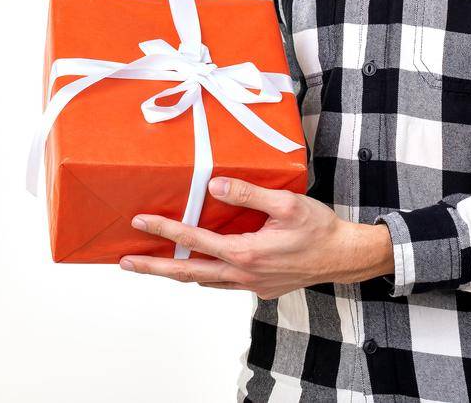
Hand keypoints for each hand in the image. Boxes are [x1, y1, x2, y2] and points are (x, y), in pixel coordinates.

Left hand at [119, 175, 394, 300]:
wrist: (345, 256)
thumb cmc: (319, 228)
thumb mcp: (286, 203)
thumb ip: (249, 193)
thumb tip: (215, 183)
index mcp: (245, 253)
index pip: (194, 240)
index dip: (165, 228)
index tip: (140, 221)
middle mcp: (242, 274)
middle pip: (188, 272)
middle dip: (154, 266)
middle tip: (126, 262)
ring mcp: (251, 285)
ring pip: (203, 281)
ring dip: (176, 273)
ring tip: (152, 264)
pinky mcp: (260, 288)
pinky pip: (222, 284)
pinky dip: (203, 276)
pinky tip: (197, 267)